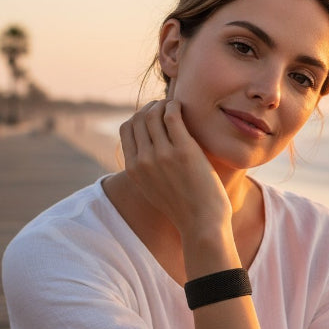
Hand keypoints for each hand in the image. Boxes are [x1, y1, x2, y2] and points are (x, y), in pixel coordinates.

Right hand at [119, 100, 231, 236]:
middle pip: (139, 117)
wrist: (202, 224)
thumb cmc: (184, 209)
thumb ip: (147, 171)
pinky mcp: (183, 150)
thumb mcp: (155, 191)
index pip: (126, 129)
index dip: (139, 116)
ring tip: (176, 106)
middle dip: (151, 106)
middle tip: (165, 106)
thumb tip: (149, 153)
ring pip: (154, 113)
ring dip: (164, 104)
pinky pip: (172, 115)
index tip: (153, 114)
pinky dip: (176, 106)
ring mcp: (162, 154)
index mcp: (134, 169)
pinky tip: (183, 107)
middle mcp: (144, 160)